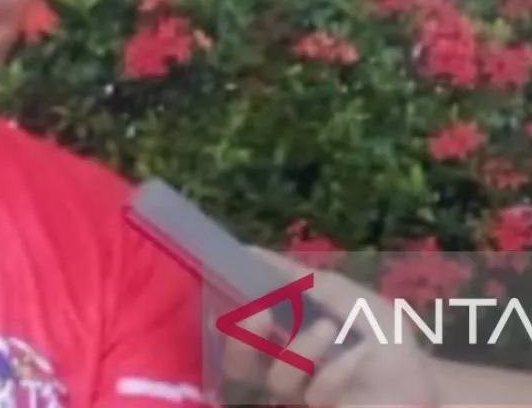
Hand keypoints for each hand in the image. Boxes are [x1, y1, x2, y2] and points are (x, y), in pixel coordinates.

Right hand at [220, 247, 438, 407]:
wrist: (421, 374)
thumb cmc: (375, 331)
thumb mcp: (337, 292)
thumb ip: (293, 276)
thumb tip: (247, 251)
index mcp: (278, 339)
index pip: (234, 331)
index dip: (224, 314)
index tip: (226, 290)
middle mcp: (281, 371)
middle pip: (238, 364)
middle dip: (243, 336)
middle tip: (259, 313)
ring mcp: (303, 398)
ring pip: (278, 379)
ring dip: (300, 350)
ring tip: (327, 328)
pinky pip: (316, 395)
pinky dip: (336, 371)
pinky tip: (357, 356)